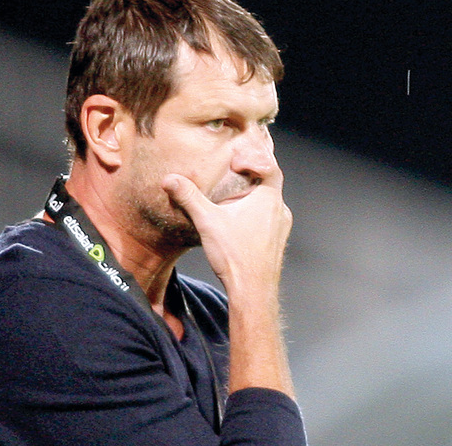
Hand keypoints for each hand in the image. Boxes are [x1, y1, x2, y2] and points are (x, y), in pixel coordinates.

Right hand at [163, 163, 294, 395]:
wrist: (253, 293)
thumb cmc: (236, 257)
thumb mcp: (207, 221)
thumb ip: (189, 197)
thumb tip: (170, 180)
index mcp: (269, 200)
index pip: (270, 166)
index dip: (254, 159)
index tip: (235, 164)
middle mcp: (280, 212)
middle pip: (269, 184)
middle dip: (250, 178)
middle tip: (230, 176)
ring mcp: (281, 229)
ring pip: (269, 204)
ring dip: (252, 198)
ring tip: (231, 200)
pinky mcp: (276, 244)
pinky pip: (269, 221)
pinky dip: (255, 215)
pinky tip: (237, 224)